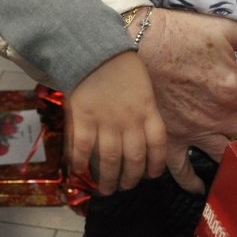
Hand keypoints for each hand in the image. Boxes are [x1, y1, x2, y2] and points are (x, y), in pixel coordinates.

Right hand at [65, 51, 166, 194]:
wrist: (94, 47)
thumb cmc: (120, 63)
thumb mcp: (142, 86)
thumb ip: (143, 110)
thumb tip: (141, 133)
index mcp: (147, 110)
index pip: (158, 146)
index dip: (156, 166)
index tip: (150, 176)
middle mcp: (130, 120)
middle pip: (135, 159)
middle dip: (131, 178)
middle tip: (125, 186)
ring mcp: (107, 121)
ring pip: (111, 160)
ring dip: (109, 179)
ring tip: (106, 189)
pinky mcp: (84, 118)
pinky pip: (84, 148)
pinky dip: (81, 163)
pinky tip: (78, 171)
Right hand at [134, 8, 236, 192]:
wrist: (136, 42)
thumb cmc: (179, 33)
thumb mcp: (223, 28)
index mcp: (234, 88)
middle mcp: (219, 116)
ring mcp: (194, 131)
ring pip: (226, 157)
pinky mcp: (170, 139)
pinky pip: (183, 171)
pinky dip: (192, 182)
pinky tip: (201, 187)